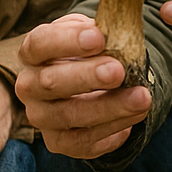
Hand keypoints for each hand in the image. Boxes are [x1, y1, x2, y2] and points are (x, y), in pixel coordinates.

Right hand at [15, 13, 149, 158]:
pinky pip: (84, 142)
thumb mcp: (90, 33)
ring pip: (70, 116)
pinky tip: (134, 118)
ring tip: (142, 97)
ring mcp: (42, 117)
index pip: (40, 44)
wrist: (91, 84)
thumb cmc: (89, 54)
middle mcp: (29, 86)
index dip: (67, 40)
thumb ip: (99, 30)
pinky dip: (111, 131)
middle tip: (118, 71)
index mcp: (33, 54)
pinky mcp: (59, 142)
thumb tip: (117, 28)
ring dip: (109, 108)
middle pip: (51, 83)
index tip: (99, 37)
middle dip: (88, 77)